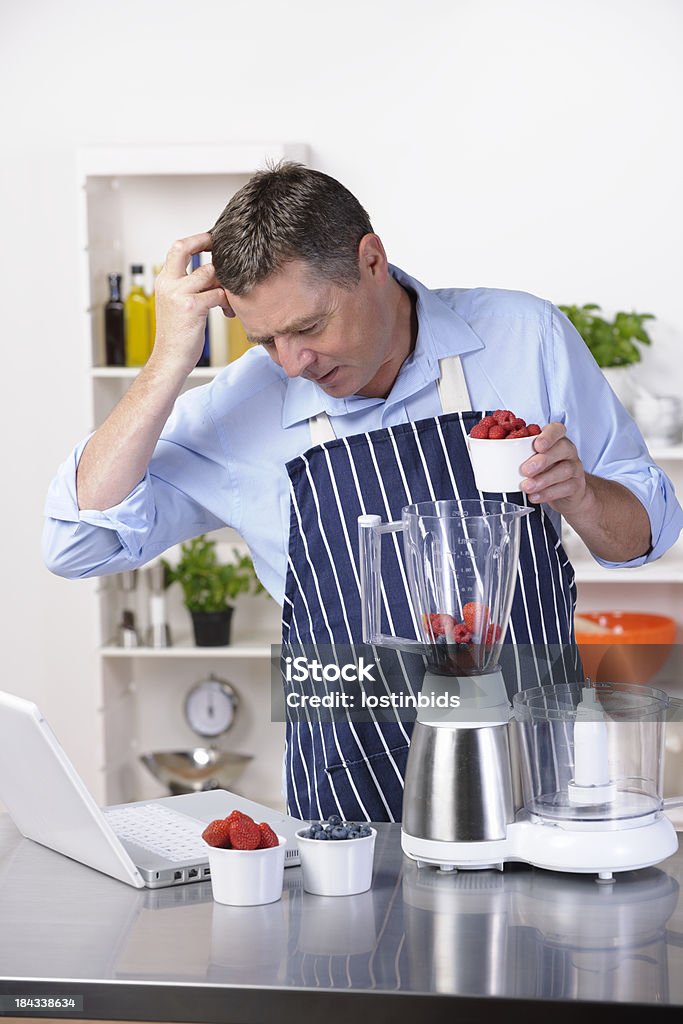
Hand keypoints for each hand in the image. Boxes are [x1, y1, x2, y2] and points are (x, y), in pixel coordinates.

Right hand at [151, 232, 233, 374]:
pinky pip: (217, 293)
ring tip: (228, 300)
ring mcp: (178, 294)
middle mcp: (168, 284)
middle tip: (223, 247)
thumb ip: (188, 287)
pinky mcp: (191, 307)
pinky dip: (227, 301)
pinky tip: (226, 312)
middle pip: (184, 247)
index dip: (195, 240)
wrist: (170, 360)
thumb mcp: (176, 305)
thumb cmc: (177, 336)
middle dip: (206, 242)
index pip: (176, 248)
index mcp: (164, 281)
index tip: (211, 240)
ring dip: (224, 284)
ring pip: (209, 272)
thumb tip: (212, 273)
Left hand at [520, 422, 588, 514]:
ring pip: (565, 470)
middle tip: (525, 470)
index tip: (537, 445)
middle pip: (562, 449)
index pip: (557, 430)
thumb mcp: (533, 459)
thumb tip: (490, 452)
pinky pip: (566, 487)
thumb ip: (520, 454)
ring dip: (543, 479)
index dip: (548, 436)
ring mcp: (575, 467)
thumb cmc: (545, 470)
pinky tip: (535, 496)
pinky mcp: (576, 485)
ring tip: (526, 486)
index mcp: (556, 439)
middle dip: (542, 460)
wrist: (567, 493)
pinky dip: (548, 493)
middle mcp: (568, 451)